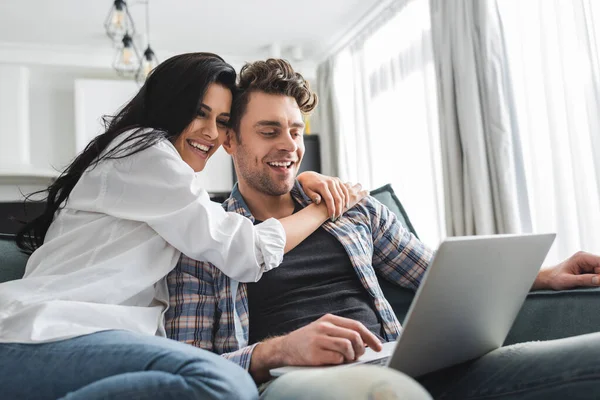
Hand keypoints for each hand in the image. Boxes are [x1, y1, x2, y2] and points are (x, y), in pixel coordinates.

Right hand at [249, 314, 382, 382]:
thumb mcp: (323, 329)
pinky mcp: (315, 353)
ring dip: (351, 356)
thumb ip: (341, 332)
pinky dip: (340, 362)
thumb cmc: (308, 340)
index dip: (370, 337)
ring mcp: (319, 340)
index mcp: (329, 319)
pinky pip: (337, 358)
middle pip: (354, 336)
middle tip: (359, 355)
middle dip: (361, 348)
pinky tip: (335, 361)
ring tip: (347, 359)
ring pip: (348, 346)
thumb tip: (366, 342)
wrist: (285, 348)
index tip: (378, 346)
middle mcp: (324, 327)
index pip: (356, 326)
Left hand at [298, 172, 365, 220]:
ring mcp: (335, 180)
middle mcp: (330, 182)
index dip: (331, 209)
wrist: (309, 176)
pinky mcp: (338, 180)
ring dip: (343, 205)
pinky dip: (347, 198)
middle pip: (337, 198)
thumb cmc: (307, 186)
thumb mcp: (307, 191)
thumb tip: (318, 201)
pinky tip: (346, 206)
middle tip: (337, 218)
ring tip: (340, 214)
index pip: (329, 199)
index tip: (332, 217)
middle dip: (338, 209)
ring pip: (342, 194)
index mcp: (322, 185)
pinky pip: (345, 190)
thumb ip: (313, 196)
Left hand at [533, 251, 599, 290]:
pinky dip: (596, 281)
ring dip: (597, 280)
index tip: (599, 281)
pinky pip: (597, 275)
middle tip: (593, 284)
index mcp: (582, 257)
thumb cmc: (555, 278)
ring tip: (585, 284)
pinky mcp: (588, 270)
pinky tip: (588, 284)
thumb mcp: (568, 281)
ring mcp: (588, 264)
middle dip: (599, 277)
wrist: (548, 278)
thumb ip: (584, 280)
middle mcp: (586, 258)